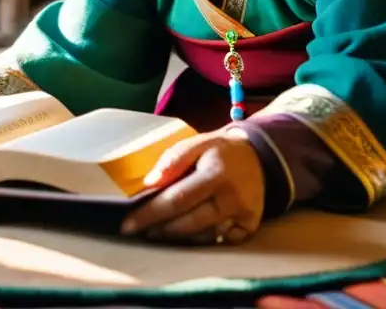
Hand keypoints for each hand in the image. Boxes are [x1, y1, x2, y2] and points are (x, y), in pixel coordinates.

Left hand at [120, 128, 264, 244]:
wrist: (257, 157)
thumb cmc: (218, 151)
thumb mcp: (196, 144)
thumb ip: (172, 160)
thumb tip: (149, 184)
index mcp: (216, 173)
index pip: (176, 199)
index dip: (150, 214)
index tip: (127, 225)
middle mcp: (232, 198)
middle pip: (188, 223)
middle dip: (159, 228)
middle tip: (138, 230)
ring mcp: (243, 215)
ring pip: (203, 236)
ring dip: (177, 237)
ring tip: (158, 230)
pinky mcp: (250, 227)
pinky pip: (219, 241)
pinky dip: (200, 239)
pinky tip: (187, 233)